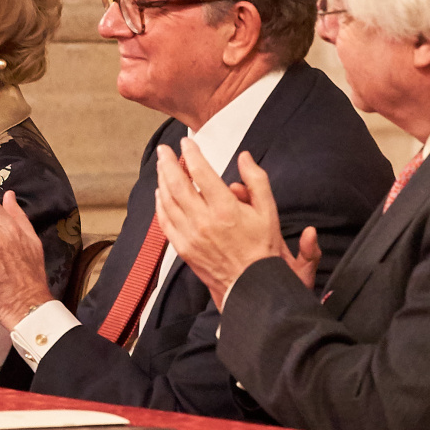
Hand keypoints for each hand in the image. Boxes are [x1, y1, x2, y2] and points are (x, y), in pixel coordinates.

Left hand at [154, 143, 312, 306]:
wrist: (253, 286)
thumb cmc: (263, 249)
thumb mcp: (269, 212)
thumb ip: (257, 181)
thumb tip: (244, 157)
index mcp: (226, 209)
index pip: (202, 173)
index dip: (192, 154)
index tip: (187, 143)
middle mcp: (204, 221)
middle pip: (178, 184)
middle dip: (168, 163)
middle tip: (164, 150)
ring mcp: (191, 236)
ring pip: (168, 202)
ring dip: (162, 180)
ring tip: (161, 166)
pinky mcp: (184, 249)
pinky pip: (165, 222)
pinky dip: (160, 205)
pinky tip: (160, 194)